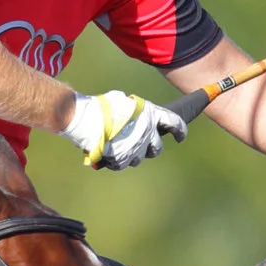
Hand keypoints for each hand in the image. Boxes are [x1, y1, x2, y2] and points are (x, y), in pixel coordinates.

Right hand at [64, 90, 185, 168]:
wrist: (85, 119)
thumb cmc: (101, 107)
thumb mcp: (122, 101)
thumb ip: (132, 109)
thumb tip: (131, 113)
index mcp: (150, 114)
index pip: (175, 123)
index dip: (180, 131)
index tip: (180, 137)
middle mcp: (147, 133)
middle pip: (157, 148)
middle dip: (151, 149)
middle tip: (141, 146)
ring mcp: (135, 148)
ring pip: (139, 159)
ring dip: (131, 155)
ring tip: (118, 148)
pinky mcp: (122, 159)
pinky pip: (122, 164)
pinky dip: (116, 161)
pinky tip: (108, 154)